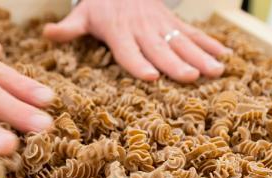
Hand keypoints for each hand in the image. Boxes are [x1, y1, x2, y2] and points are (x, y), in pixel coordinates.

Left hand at [44, 0, 230, 82]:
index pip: (128, 50)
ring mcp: (161, 25)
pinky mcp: (173, 22)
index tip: (150, 77)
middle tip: (192, 77)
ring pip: (182, 42)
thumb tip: (45, 33)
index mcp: (118, 31)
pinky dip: (209, 43)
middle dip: (176, 64)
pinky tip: (225, 56)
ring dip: (200, 56)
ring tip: (216, 71)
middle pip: (160, 49)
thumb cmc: (99, 4)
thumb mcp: (81, 15)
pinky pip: (193, 32)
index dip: (139, 63)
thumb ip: (66, 28)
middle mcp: (142, 28)